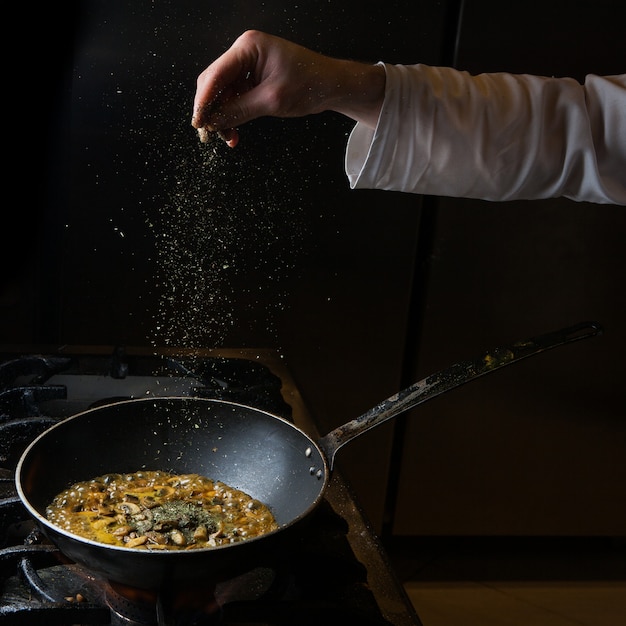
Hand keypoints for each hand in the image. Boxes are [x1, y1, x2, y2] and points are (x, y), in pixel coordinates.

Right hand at [192, 30, 384, 146]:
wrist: (332, 86)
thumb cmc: (310, 84)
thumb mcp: (271, 100)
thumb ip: (239, 110)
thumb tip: (213, 122)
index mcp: (248, 47)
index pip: (215, 74)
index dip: (203, 101)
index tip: (198, 123)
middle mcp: (244, 52)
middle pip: (214, 83)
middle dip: (211, 110)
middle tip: (209, 134)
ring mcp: (248, 65)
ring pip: (223, 93)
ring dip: (222, 116)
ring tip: (227, 138)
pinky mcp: (253, 78)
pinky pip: (235, 97)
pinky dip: (233, 115)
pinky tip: (234, 132)